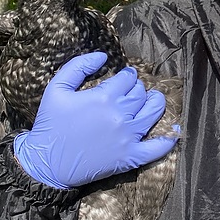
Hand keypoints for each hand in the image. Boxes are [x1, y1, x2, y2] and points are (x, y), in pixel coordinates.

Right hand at [13, 52, 176, 188]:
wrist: (46, 164)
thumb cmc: (50, 125)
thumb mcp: (56, 88)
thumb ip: (78, 66)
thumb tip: (103, 55)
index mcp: (104, 97)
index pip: (128, 79)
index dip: (127, 75)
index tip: (124, 78)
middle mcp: (120, 115)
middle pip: (141, 94)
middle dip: (138, 88)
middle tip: (131, 90)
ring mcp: (128, 137)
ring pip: (153, 113)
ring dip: (156, 103)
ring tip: (153, 99)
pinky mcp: (130, 157)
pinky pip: (156, 149)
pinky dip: (168, 139)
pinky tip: (173, 130)